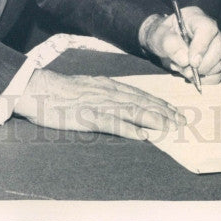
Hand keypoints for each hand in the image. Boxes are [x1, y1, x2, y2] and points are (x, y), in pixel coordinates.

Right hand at [12, 69, 184, 139]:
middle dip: (164, 111)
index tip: (174, 110)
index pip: (140, 94)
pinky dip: (129, 128)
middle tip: (181, 120)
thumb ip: (106, 94)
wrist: (40, 89)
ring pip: (132, 110)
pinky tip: (142, 134)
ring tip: (169, 127)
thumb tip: (123, 102)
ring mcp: (99, 104)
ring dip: (153, 119)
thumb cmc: (61, 90)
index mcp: (108, 86)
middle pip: (142, 101)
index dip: (159, 103)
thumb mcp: (88, 86)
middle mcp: (108, 92)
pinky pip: (112, 123)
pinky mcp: (88, 116)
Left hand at [140, 7, 220, 85]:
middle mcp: (210, 31)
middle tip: (184, 69)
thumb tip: (185, 60)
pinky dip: (204, 79)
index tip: (192, 62)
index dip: (201, 46)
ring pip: (219, 63)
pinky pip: (217, 75)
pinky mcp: (215, 61)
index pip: (207, 28)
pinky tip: (191, 75)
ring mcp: (215, 46)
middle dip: (202, 64)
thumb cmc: (163, 35)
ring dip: (200, 72)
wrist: (164, 42)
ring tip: (183, 68)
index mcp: (196, 18)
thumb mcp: (159, 36)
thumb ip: (170, 44)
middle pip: (219, 47)